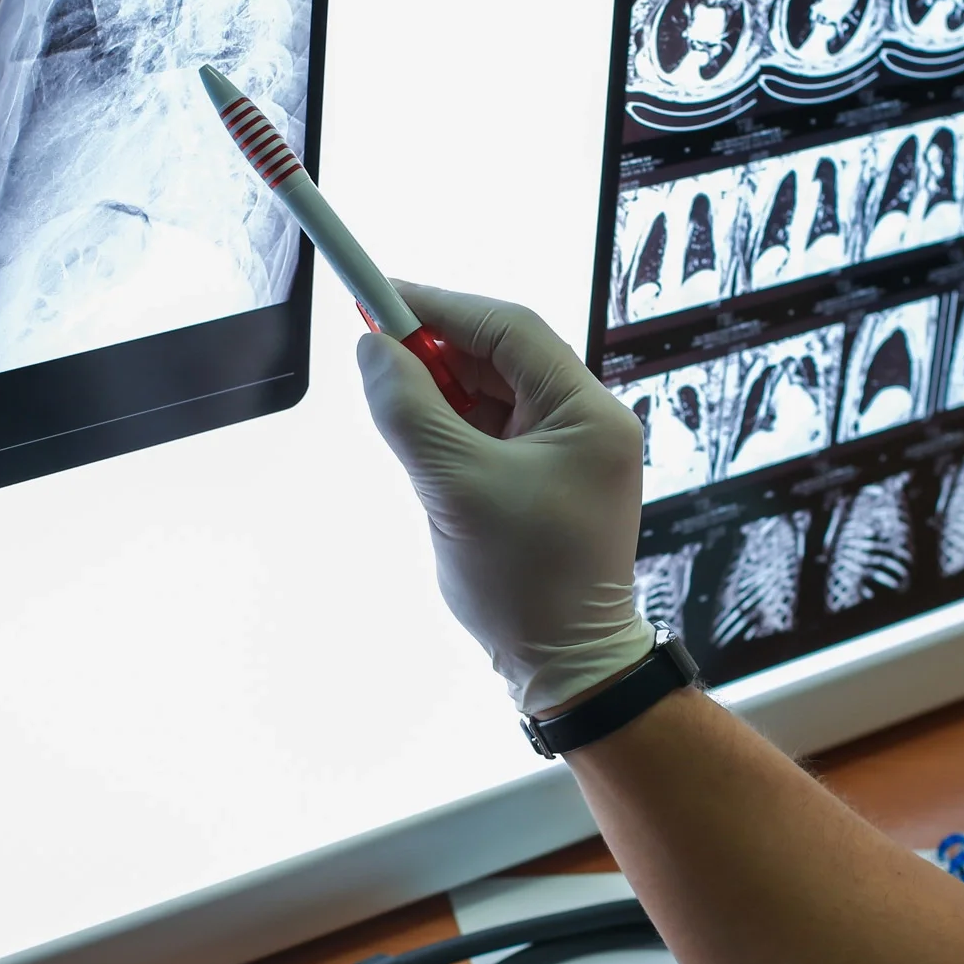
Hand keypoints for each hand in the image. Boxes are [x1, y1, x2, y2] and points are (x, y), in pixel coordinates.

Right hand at [355, 283, 656, 712]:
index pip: (509, 328)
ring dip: (442, 397)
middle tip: (374, 353)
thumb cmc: (524, 584)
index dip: (439, 306)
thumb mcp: (453, 488)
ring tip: (400, 421)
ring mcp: (572, 452)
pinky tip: (425, 452)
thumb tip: (374, 351)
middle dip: (436, 353)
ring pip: (494, 394)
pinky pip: (494, 432)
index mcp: (588, 413)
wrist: (567, 667)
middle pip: (502, 356)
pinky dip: (454, 431)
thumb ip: (410, 410)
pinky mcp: (550, 479)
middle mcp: (590, 422)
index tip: (377, 295)